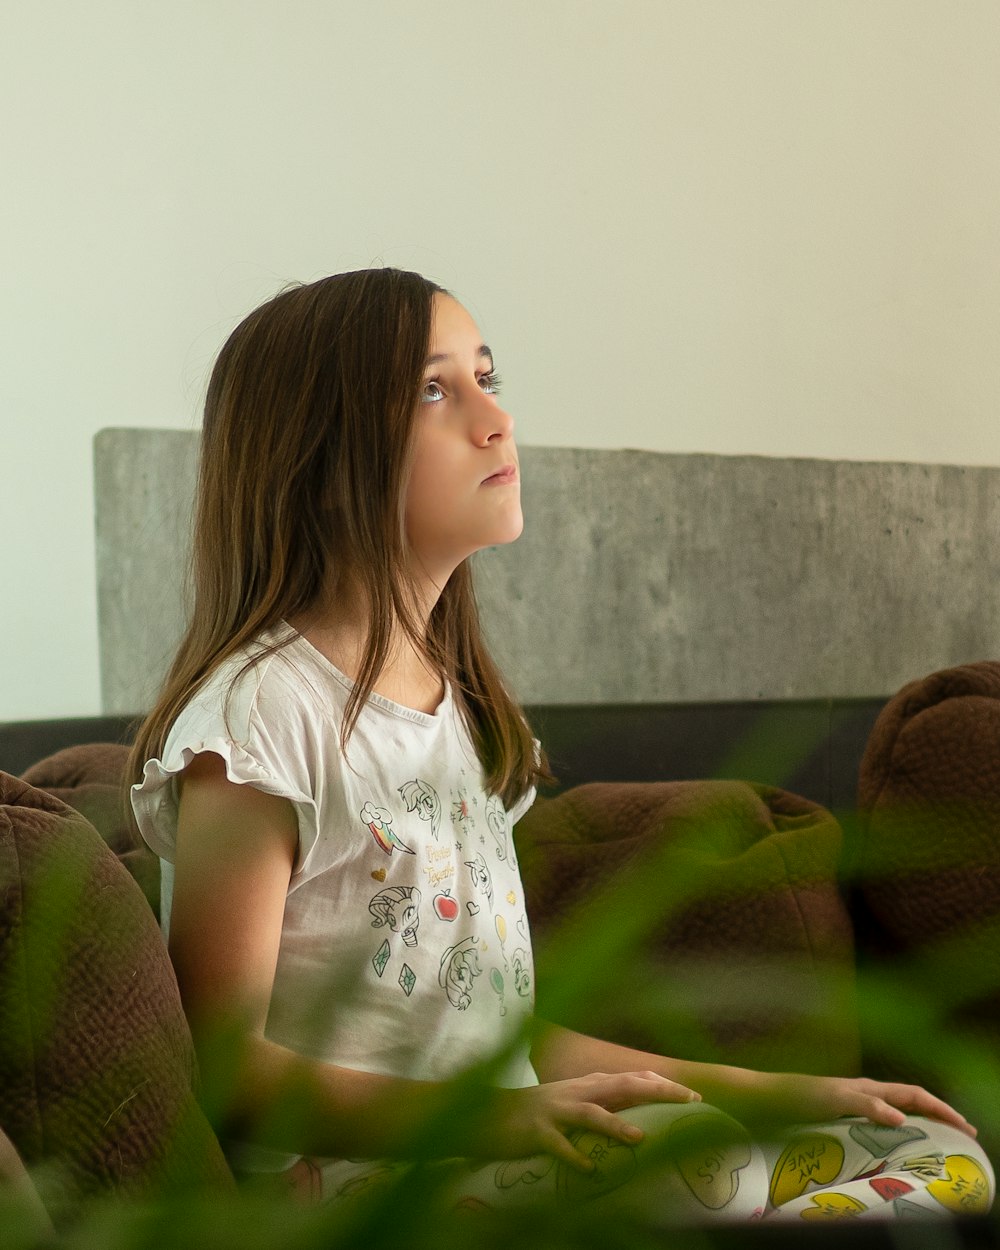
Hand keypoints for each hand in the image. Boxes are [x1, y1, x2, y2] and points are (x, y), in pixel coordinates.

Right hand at [488, 1070, 701, 1172]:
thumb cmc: (542, 1111)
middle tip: (686, 1101)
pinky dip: (573, 1156)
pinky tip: (589, 1169)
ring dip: (615, 1125)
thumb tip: (642, 1112)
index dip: (662, 1085)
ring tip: (640, 1138)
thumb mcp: (577, 1101)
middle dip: (655, 1092)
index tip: (693, 1096)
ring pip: (589, 1114)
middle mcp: (576, 1093)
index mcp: (588, 1085)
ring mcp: (555, 1111)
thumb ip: (606, 1102)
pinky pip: (557, 1145)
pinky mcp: (536, 1132)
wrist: (492, 1114)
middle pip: (620, 1086)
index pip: (632, 1078)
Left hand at [745, 1072, 976, 1137]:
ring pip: (897, 1110)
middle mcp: (863, 1092)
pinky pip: (879, 1122)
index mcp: (867, 1086)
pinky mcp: (842, 1115)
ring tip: (940, 1141)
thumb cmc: (796, 1096)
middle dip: (939, 1115)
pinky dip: (898, 1130)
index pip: (914, 1094)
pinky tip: (898, 1146)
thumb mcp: (833, 1098)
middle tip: (965, 1137)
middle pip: (911, 1101)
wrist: (765, 1098)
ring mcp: (853, 1103)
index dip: (941, 1108)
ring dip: (921, 1122)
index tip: (966, 1126)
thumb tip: (901, 1117)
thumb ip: (865, 1103)